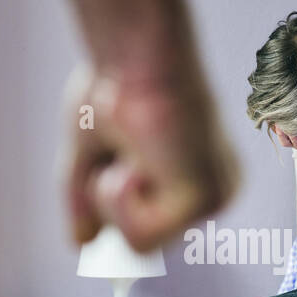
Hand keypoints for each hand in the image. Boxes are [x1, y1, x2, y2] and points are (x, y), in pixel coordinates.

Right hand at [59, 58, 240, 252]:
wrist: (132, 50)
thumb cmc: (114, 84)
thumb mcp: (90, 152)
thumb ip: (86, 198)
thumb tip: (81, 243)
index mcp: (196, 180)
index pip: (145, 230)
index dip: (112, 208)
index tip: (112, 167)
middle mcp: (215, 192)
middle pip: (140, 245)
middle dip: (106, 202)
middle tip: (116, 153)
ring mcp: (215, 198)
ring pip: (139, 246)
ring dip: (111, 199)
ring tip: (128, 154)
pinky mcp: (206, 198)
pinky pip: (141, 238)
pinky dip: (119, 201)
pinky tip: (134, 162)